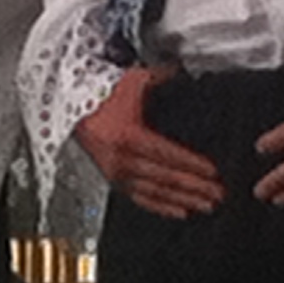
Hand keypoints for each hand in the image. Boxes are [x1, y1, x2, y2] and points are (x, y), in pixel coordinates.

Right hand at [74, 65, 224, 219]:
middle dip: (194, 187)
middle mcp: (121, 158)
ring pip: (155, 192)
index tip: (212, 172)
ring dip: (182, 200)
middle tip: (216, 194)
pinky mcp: (113, 179)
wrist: (67, 106)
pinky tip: (178, 211)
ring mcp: (116, 172)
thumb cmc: (97, 95)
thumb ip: (160, 77)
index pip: (167, 154)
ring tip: (204, 205)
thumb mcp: (131, 82)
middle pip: (164, 177)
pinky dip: (160, 206)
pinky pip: (140, 198)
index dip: (191, 164)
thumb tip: (182, 71)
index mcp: (127, 136)